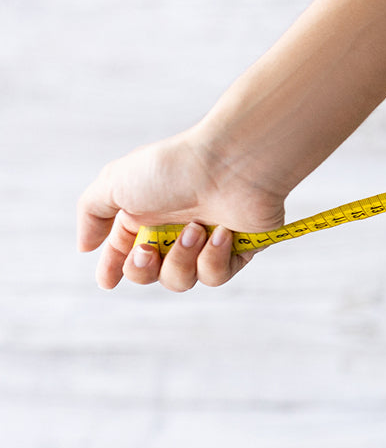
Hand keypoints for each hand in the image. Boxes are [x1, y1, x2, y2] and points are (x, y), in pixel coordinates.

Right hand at [77, 132, 287, 290]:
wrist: (232, 164)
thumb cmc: (173, 168)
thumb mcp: (115, 182)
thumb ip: (92, 213)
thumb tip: (85, 247)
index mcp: (145, 212)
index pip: (123, 250)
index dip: (113, 269)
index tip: (107, 282)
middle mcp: (174, 227)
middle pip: (149, 274)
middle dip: (142, 269)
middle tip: (147, 251)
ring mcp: (206, 240)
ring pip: (182, 280)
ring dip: (182, 259)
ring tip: (196, 229)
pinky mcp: (238, 249)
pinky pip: (217, 276)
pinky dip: (215, 259)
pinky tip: (222, 234)